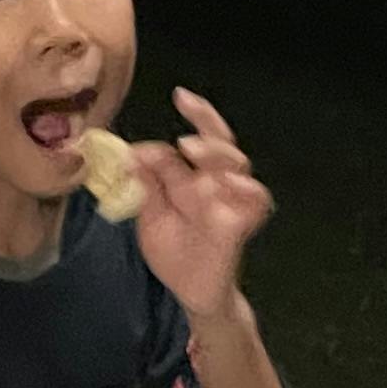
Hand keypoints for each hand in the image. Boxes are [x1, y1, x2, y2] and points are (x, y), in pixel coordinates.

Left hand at [123, 87, 273, 318]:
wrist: (187, 291)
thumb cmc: (174, 251)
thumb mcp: (149, 213)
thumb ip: (144, 183)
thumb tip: (130, 152)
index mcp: (194, 176)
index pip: (199, 137)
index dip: (196, 114)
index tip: (181, 95)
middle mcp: (215, 183)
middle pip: (222, 143)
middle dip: (209, 125)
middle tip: (181, 132)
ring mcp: (230, 202)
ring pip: (239, 166)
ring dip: (218, 153)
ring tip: (193, 149)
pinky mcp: (239, 226)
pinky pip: (256, 202)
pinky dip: (247, 190)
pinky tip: (230, 184)